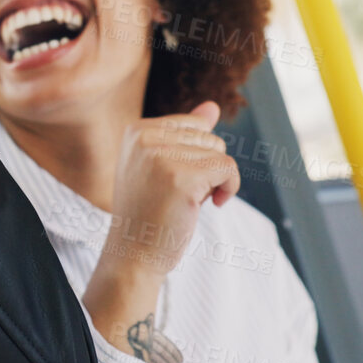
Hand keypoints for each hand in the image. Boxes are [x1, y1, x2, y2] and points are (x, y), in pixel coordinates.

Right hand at [79, 101, 237, 356]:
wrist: (134, 255)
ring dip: (214, 182)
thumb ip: (186, 134)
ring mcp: (160, 156)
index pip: (195, 125)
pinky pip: (228, 170)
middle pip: (210, 138)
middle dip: (205, 169)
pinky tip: (209, 206)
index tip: (171, 182)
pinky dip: (228, 190)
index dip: (195, 158)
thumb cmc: (150, 213)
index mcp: (136, 130)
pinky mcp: (181, 177)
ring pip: (221, 153)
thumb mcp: (163, 166)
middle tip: (176, 196)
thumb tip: (213, 106)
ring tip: (184, 201)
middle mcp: (144, 137)